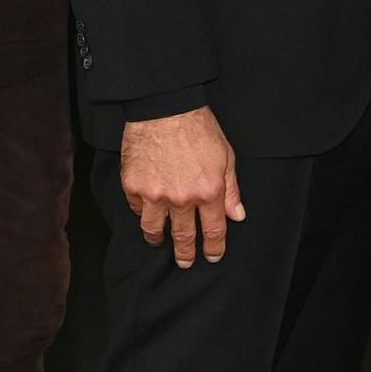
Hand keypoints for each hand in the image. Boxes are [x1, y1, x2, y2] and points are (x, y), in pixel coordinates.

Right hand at [119, 106, 242, 265]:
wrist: (165, 109)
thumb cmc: (199, 129)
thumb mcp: (226, 157)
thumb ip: (231, 190)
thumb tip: (237, 216)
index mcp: (208, 192)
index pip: (213, 231)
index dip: (213, 248)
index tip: (212, 256)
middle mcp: (181, 199)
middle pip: (183, 237)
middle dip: (186, 254)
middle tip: (186, 263)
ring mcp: (154, 195)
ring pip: (154, 229)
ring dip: (158, 239)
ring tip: (160, 242)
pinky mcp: (133, 186)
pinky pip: (137, 209)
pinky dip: (142, 212)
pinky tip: (146, 212)